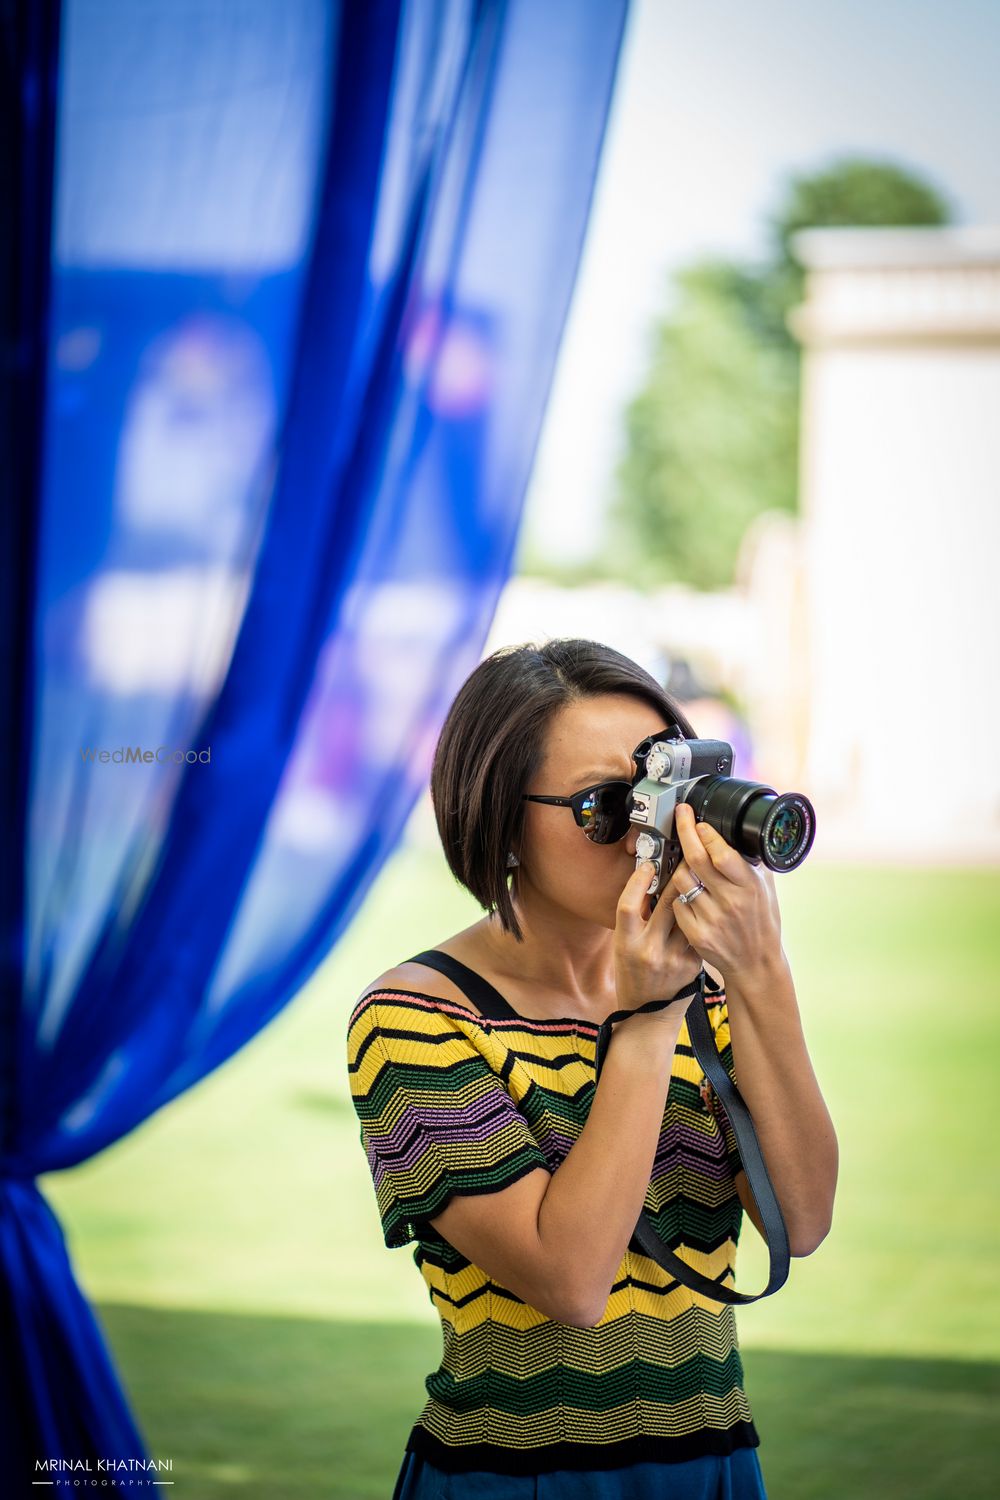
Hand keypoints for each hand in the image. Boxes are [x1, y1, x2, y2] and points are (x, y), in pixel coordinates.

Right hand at [613, 856, 703, 1016]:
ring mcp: (673, 959)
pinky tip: (705, 910)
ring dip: (693, 894)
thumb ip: (635, 919)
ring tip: (698, 878)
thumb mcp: (623, 946)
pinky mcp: (693, 965)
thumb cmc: (632, 975)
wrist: (649, 1014)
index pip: (628, 905)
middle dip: (678, 877)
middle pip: (668, 903)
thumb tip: (649, 883)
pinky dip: (700, 919)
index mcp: (626, 945)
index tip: (648, 866)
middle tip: (684, 860)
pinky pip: (697, 932)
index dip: (638, 882)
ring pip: (688, 915)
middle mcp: (649, 951)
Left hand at [668, 802, 782, 980]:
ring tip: (689, 866)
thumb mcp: (766, 891)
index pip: (722, 853)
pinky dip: (680, 896)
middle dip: (685, 831)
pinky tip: (691, 896)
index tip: (699, 822)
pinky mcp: (697, 933)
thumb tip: (737, 836)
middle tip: (681, 817)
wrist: (756, 964)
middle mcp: (730, 902)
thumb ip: (751, 865)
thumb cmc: (762, 924)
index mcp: (749, 887)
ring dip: (681, 866)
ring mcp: (711, 919)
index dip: (706, 834)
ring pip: (681, 879)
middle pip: (696, 859)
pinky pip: (677, 904)